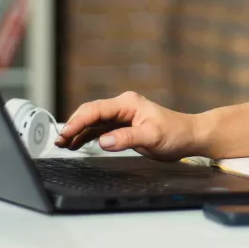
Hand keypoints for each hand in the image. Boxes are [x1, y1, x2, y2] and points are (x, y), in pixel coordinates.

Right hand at [55, 91, 203, 161]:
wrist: (189, 136)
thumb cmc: (175, 133)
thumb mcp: (151, 137)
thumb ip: (126, 138)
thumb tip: (103, 141)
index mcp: (127, 104)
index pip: (96, 110)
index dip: (78, 121)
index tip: (66, 133)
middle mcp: (122, 107)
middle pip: (91, 114)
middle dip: (73, 125)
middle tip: (59, 140)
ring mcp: (122, 116)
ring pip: (93, 122)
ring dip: (78, 132)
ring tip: (63, 144)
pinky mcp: (123, 127)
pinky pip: (100, 129)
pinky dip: (87, 136)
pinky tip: (77, 144)